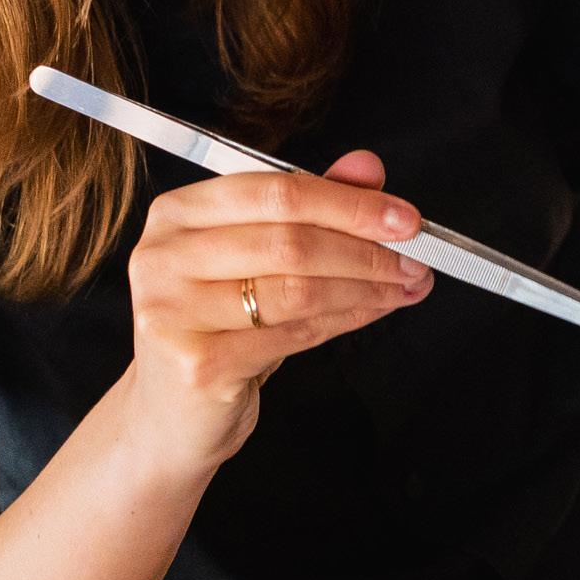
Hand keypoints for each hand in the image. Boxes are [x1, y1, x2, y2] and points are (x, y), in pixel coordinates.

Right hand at [123, 150, 430, 468]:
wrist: (172, 412)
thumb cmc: (220, 327)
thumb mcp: (260, 258)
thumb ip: (310, 207)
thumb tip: (366, 167)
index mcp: (177, 213)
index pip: (275, 191)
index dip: (348, 202)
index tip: (405, 218)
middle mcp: (164, 256)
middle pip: (289, 240)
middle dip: (366, 250)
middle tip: (416, 260)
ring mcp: (173, 311)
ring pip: (296, 289)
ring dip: (364, 289)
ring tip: (403, 287)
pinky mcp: (197, 363)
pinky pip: (292, 335)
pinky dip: (344, 322)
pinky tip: (370, 313)